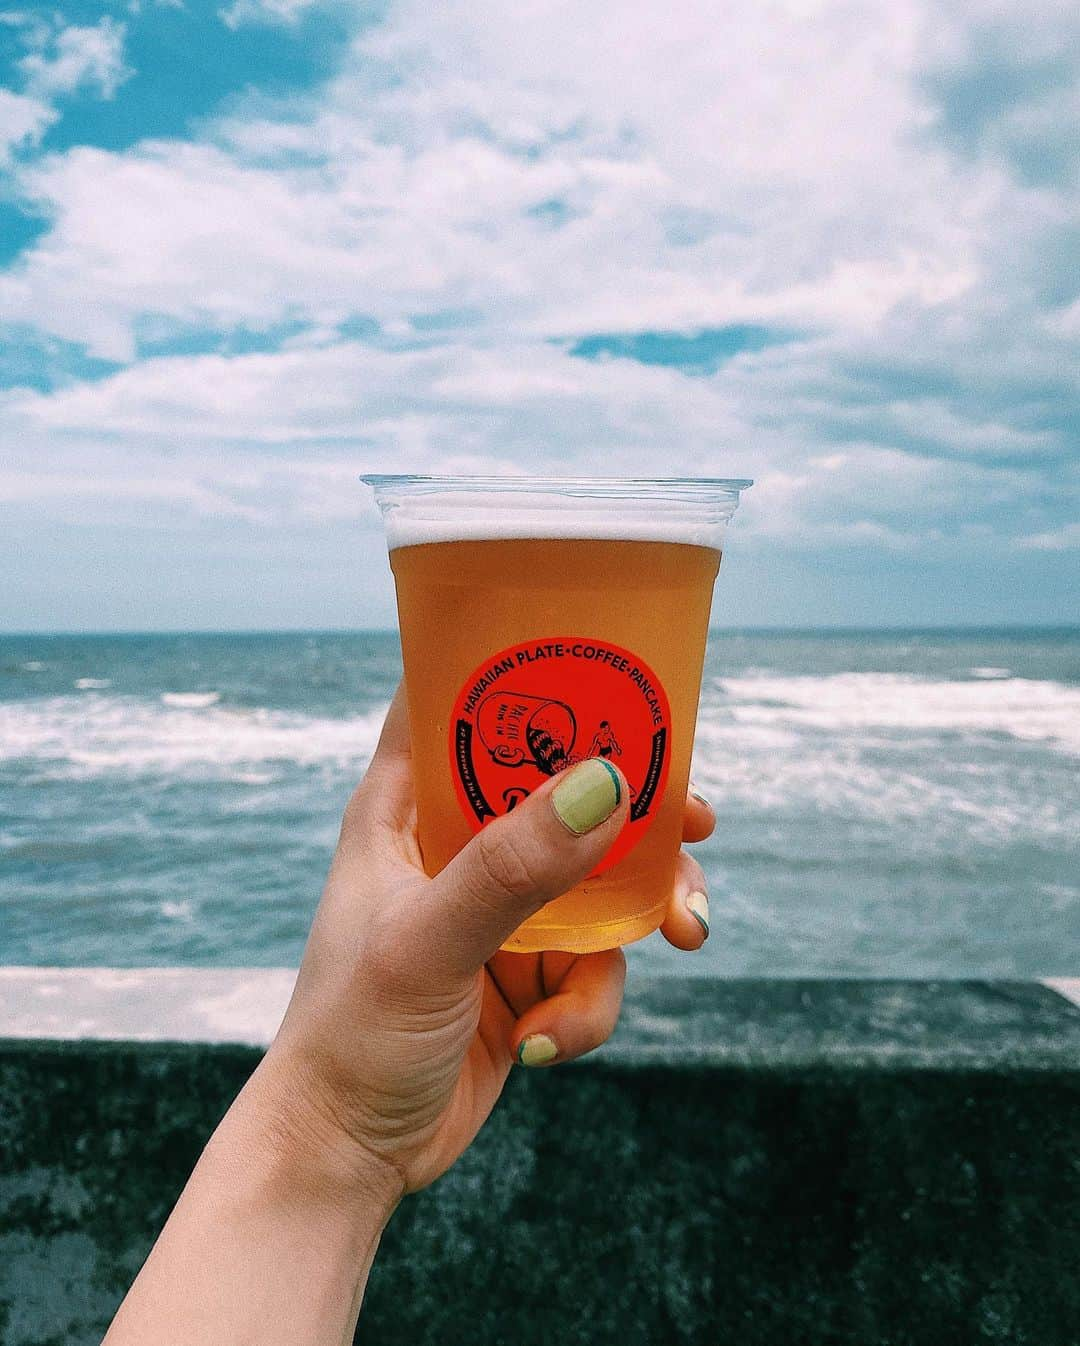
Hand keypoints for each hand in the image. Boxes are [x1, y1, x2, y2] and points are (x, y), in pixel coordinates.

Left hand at [257, 684, 714, 1198]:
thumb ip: (512, 869)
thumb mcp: (429, 944)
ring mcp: (494, 909)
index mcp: (406, 809)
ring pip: (595, 880)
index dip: (522, 671)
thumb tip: (607, 785)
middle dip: (632, 809)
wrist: (347, 1155)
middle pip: (558, 790)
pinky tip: (547, 1043)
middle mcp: (454, 847)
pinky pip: (591, 963)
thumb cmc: (353, 1035)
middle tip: (696, 822)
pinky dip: (588, 1002)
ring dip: (642, 914)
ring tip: (688, 934)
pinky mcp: (523, 970)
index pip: (455, 701)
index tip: (600, 660)